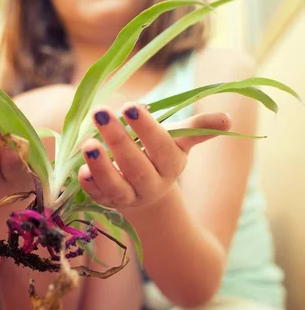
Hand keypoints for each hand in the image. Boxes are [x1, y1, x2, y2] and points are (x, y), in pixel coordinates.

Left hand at [78, 103, 230, 213]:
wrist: (148, 192)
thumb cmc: (160, 155)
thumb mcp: (179, 141)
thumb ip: (198, 128)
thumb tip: (229, 121)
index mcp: (171, 164)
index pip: (160, 146)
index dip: (147, 128)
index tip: (131, 106)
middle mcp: (151, 183)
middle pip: (136, 165)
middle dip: (118, 139)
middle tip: (101, 111)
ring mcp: (129, 196)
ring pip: (116, 186)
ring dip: (102, 166)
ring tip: (87, 143)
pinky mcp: (108, 203)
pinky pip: (98, 197)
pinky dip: (90, 185)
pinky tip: (80, 170)